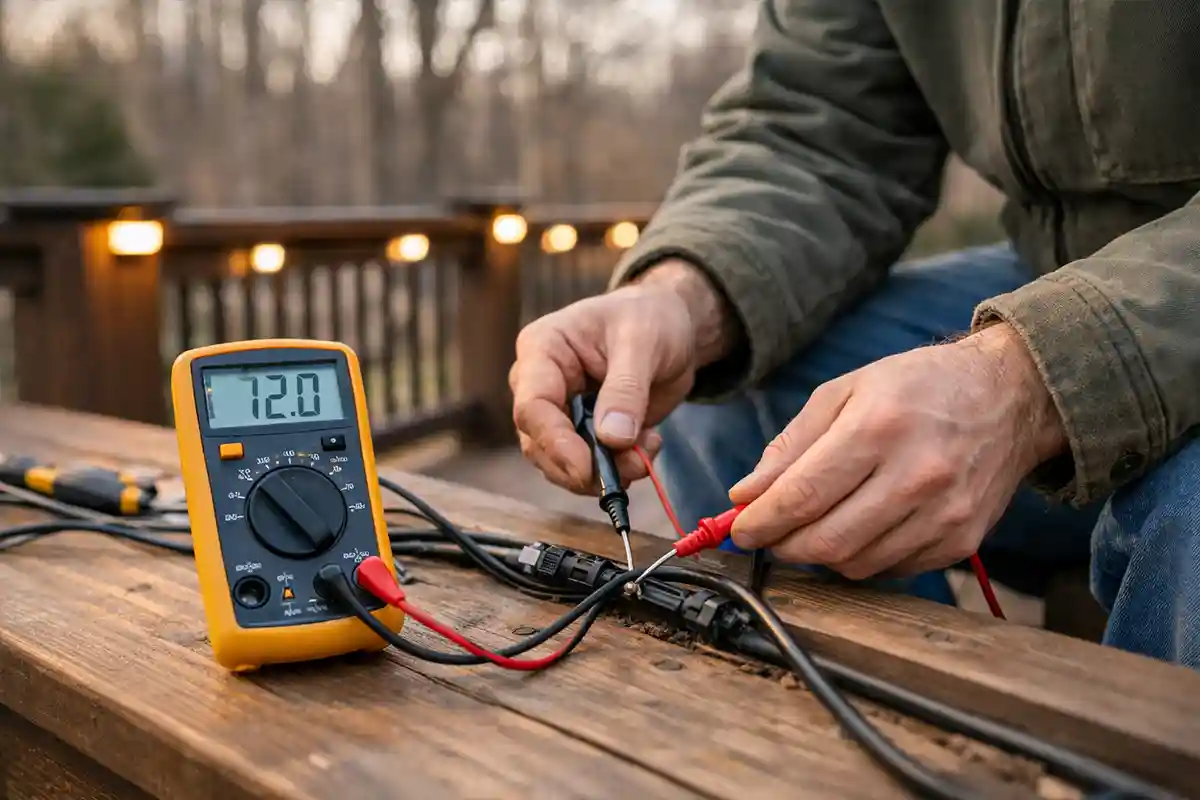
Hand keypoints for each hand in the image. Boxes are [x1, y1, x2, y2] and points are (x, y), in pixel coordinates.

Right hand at [510, 259, 737, 493]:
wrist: (671, 327)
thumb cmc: (649, 318)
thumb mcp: (642, 343)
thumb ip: (626, 390)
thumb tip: (612, 438)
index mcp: (542, 350)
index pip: (532, 406)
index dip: (555, 443)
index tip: (586, 468)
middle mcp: (541, 386)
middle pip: (540, 444)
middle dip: (582, 467)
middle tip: (630, 470)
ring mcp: (560, 413)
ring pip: (561, 463)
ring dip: (604, 474)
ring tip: (646, 455)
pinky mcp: (584, 433)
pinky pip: (589, 466)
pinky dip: (619, 469)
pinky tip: (648, 447)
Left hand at [728, 323, 1067, 578]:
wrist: (1009, 397)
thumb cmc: (918, 387)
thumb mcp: (845, 392)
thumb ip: (790, 445)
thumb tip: (746, 494)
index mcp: (879, 428)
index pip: (803, 494)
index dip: (761, 521)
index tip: (737, 528)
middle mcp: (916, 475)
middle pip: (826, 541)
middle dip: (782, 545)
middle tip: (767, 534)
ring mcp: (944, 513)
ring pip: (856, 564)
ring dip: (820, 554)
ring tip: (812, 526)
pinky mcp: (962, 540)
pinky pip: (891, 568)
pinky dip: (861, 557)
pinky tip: (859, 527)